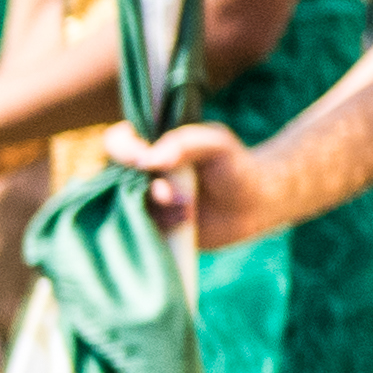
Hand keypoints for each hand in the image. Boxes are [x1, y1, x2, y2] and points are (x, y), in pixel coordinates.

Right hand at [109, 118, 257, 249]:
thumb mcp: (216, 144)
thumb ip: (183, 144)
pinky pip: (143, 230)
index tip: (141, 160)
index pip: (118, 142)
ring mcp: (149, 203)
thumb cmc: (236, 167)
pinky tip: (185, 222)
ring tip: (188, 210)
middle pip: (115, 177)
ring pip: (129, 206)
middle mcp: (145, 175)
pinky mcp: (157, 229)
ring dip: (157, 208)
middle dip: (143, 187)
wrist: (257, 205)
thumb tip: (146, 160)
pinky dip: (161, 226)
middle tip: (169, 193)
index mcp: (153, 147)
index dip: (121, 150)